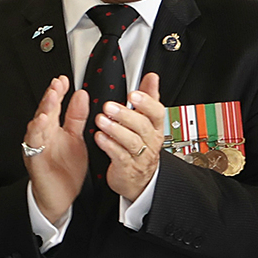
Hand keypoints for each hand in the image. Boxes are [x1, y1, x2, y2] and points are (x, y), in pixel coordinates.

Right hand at [24, 76, 88, 223]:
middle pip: (45, 112)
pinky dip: (36, 132)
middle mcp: (44, 136)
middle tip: (58, 83)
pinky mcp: (35, 160)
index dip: (59, 92)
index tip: (65, 80)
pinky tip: (41, 121)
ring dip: (44, 109)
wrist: (58, 197)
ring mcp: (38, 147)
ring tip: (52, 96)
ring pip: (37, 124)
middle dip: (51, 96)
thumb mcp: (75, 138)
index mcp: (54, 129)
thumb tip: (81, 94)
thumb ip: (77, 117)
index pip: (55, 106)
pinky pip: (34, 144)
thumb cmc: (65, 169)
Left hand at [93, 73, 164, 201]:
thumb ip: (148, 98)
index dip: (147, 103)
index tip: (134, 94)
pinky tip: (100, 138)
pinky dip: (109, 146)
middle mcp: (150, 141)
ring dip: (115, 130)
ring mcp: (140, 155)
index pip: (157, 113)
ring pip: (131, 141)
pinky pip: (119, 156)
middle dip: (126, 115)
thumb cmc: (142, 147)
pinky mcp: (127, 167)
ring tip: (101, 120)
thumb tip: (152, 77)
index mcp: (156, 127)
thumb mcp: (148, 122)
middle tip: (109, 106)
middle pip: (142, 126)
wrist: (140, 179)